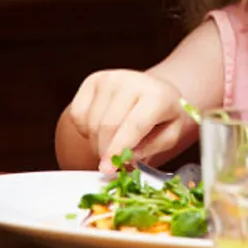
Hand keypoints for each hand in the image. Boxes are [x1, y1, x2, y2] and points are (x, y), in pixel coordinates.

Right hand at [64, 69, 192, 172]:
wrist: (156, 90)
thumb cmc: (164, 116)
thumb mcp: (170, 136)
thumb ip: (149, 149)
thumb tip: (123, 159)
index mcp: (157, 95)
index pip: (134, 125)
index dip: (118, 150)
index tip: (107, 169)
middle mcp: (131, 81)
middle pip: (108, 126)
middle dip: (105, 152)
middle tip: (111, 164)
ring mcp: (109, 78)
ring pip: (91, 123)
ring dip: (96, 143)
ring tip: (111, 144)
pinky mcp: (93, 80)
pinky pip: (77, 115)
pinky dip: (86, 130)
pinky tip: (101, 128)